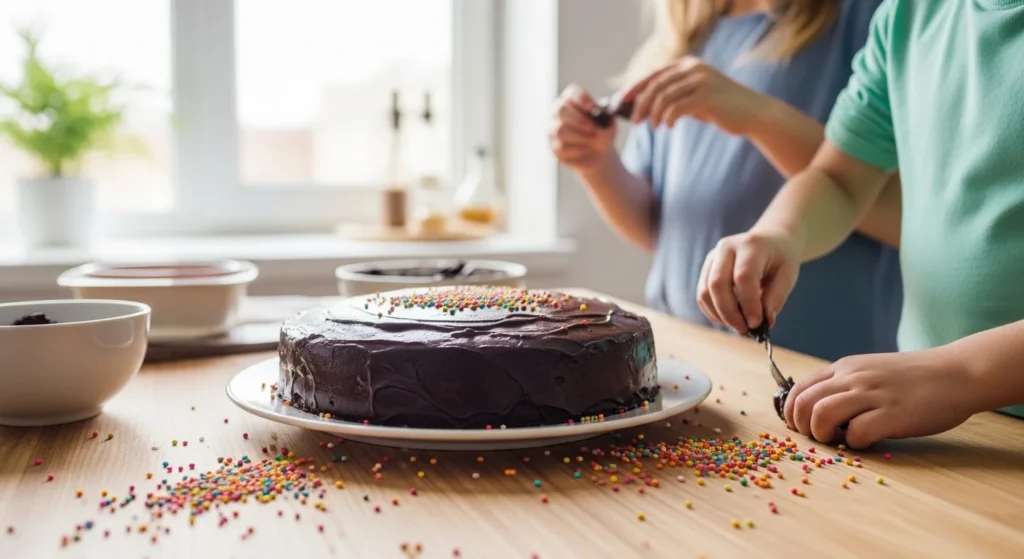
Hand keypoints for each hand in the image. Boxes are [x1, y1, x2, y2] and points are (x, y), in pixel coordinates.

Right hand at [549, 84, 615, 170]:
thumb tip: (600, 118)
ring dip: (579, 136)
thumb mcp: (609, 126)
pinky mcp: (553, 146)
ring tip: (591, 140)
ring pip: (560, 130)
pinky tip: (585, 149)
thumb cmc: (601, 134)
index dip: (581, 98)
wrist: (597, 154)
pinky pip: (561, 146)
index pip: (572, 92)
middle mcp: (558, 112)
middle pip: (561, 110)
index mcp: (573, 100)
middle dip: (580, 121)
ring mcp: (552, 129)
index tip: (593, 108)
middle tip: (594, 130)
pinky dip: (576, 149)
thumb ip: (607, 119)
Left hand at [623, 56, 762, 133]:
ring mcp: (701, 80)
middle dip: (641, 104)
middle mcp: (694, 68)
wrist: (753, 113)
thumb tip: (642, 106)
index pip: (654, 74)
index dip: (636, 87)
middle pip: (656, 85)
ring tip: (655, 127)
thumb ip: (674, 96)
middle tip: (635, 121)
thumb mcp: (695, 97)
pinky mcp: (708, 96)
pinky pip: (677, 108)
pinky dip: (668, 118)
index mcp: (688, 65)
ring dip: (655, 114)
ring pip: (664, 97)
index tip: (623, 101)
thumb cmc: (721, 108)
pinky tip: (669, 126)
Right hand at [696, 230, 800, 333]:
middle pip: (717, 284)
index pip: (743, 277)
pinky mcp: (706, 268)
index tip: (757, 324)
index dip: (748, 303)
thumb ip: (776, 297)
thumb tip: (764, 321)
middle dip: (729, 313)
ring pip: (705, 291)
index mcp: (751, 245)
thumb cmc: (780, 258)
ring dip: (720, 315)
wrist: (770, 240)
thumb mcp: (788, 274)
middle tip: (745, 329)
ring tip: (739, 326)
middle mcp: (726, 248)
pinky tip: (729, 319)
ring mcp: (712, 257)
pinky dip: (713, 312)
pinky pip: (702, 295)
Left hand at [785, 348, 975, 448]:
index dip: (792, 412)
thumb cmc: (915, 378)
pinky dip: (854, 442)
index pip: (799, 388)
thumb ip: (846, 384)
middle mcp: (853, 377)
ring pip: (821, 415)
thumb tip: (818, 409)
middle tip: (815, 437)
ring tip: (837, 439)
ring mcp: (872, 394)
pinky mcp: (892, 414)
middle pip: (803, 403)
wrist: (957, 372)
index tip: (799, 426)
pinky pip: (857, 433)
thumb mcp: (871, 370)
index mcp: (845, 367)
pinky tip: (867, 441)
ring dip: (821, 435)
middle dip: (801, 426)